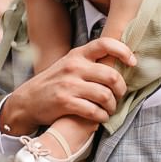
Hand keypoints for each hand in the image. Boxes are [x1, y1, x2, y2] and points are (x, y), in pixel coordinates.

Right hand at [0, 37, 135, 135]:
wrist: (27, 101)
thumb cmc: (54, 83)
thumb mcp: (69, 65)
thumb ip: (89, 63)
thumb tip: (119, 64)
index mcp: (77, 55)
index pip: (105, 44)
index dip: (124, 51)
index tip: (132, 62)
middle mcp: (74, 67)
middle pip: (111, 75)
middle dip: (121, 90)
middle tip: (119, 97)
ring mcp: (69, 85)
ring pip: (105, 95)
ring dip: (112, 106)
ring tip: (109, 110)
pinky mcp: (65, 102)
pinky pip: (94, 111)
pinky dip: (102, 117)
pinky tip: (100, 118)